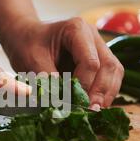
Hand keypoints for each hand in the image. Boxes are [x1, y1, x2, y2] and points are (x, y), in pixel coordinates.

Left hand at [0, 17, 123, 108]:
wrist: (25, 37)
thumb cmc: (27, 44)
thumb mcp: (31, 61)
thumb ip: (48, 80)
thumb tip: (62, 102)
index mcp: (77, 29)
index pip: (90, 62)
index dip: (85, 85)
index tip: (74, 103)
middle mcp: (93, 36)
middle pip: (109, 66)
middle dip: (101, 91)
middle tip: (92, 111)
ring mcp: (98, 46)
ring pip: (114, 71)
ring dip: (107, 93)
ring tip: (95, 111)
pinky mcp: (98, 59)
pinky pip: (110, 76)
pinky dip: (104, 92)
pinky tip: (95, 105)